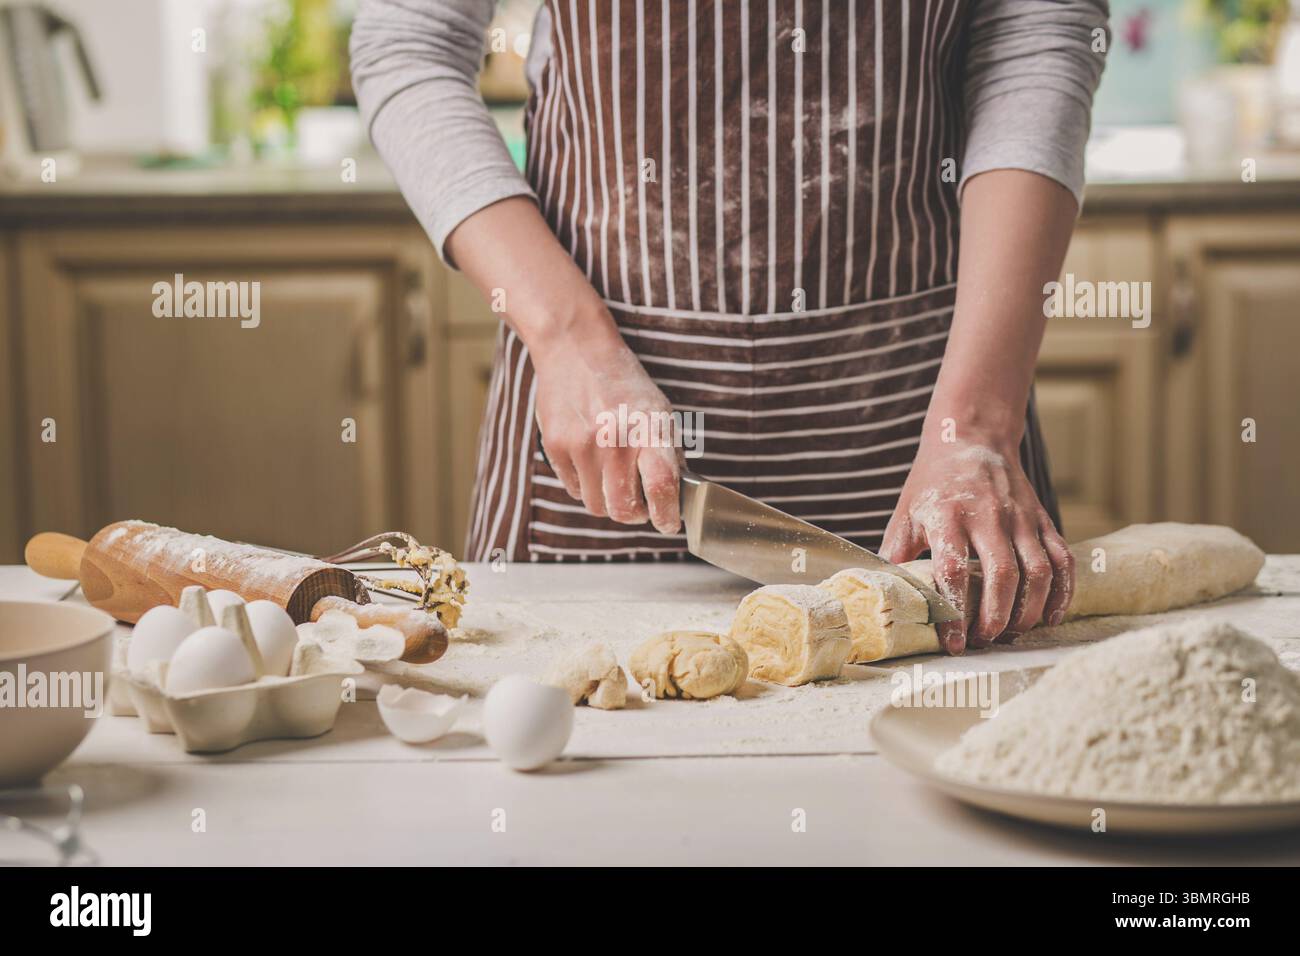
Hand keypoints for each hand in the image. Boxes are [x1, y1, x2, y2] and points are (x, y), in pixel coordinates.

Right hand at [531, 325, 681, 533]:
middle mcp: (616, 441)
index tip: (668, 523)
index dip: (666, 515)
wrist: (576, 350)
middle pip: (623, 510)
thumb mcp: (658, 411)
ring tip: (612, 475)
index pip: (662, 486)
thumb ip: (667, 454)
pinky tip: (590, 460)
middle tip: (640, 504)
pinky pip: (574, 490)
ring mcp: (582, 446)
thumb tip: (677, 497)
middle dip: (634, 514)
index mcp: (649, 430)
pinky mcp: (556, 447)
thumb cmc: (623, 384)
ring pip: (596, 506)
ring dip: (607, 500)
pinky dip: (585, 485)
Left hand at [880, 436, 1073, 653]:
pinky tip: (1048, 616)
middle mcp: (988, 516)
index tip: (955, 643)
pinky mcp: (1042, 519)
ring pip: (1038, 571)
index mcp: (948, 517)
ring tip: (1011, 633)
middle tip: (985, 641)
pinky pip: (1062, 559)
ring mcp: (1021, 517)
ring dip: (1028, 610)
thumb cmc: (932, 484)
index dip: (955, 612)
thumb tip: (880, 598)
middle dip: (996, 617)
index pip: (954, 571)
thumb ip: (896, 556)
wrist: (971, 439)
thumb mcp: (905, 514)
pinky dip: (1061, 592)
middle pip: (1002, 575)